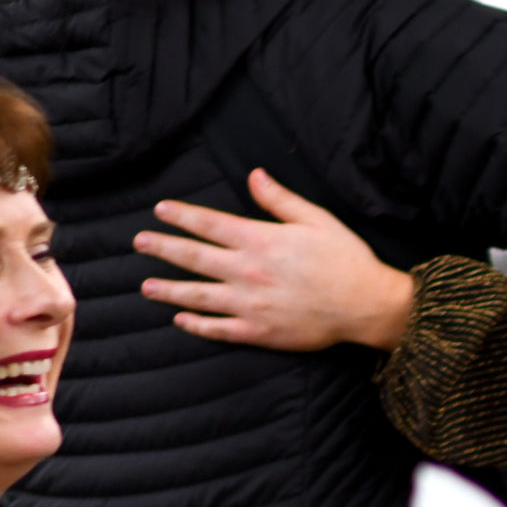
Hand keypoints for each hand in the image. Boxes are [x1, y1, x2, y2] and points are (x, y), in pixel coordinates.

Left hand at [137, 169, 417, 352]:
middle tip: (139, 243)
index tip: (160, 211)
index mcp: (260, 240)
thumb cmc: (346, 260)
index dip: (181, 216)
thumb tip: (253, 175)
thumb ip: (280, 199)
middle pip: (193, 257)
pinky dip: (197, 326)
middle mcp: (248, 271)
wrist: (368, 305)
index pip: (208, 224)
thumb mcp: (317, 219)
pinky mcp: (260, 331)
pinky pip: (220, 329)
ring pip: (198, 296)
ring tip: (146, 286)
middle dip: (162, 248)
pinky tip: (181, 321)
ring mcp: (250, 304)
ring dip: (169, 290)